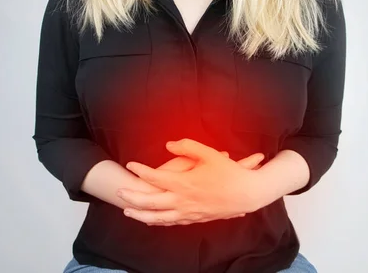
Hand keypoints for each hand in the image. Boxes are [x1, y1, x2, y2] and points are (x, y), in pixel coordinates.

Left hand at [118, 139, 268, 225]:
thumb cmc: (230, 173)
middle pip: (149, 202)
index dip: (140, 171)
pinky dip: (158, 222)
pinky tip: (152, 221)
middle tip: (120, 191)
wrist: (247, 194)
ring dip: (140, 215)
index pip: (155, 178)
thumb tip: (169, 144)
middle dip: (132, 197)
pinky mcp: (195, 219)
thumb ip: (188, 147)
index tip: (131, 164)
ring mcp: (188, 212)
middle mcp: (182, 200)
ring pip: (157, 217)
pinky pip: (172, 223)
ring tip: (127, 211)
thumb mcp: (209, 153)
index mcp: (184, 183)